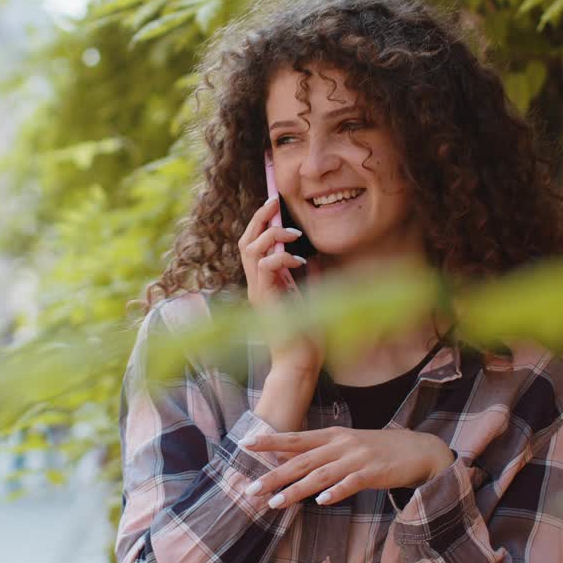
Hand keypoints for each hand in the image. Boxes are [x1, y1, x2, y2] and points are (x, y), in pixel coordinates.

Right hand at [237, 196, 322, 376]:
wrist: (300, 362)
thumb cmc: (307, 335)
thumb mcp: (311, 296)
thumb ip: (309, 275)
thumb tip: (316, 255)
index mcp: (266, 282)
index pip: (255, 245)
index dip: (261, 223)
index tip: (275, 204)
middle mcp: (257, 284)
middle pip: (246, 241)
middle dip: (259, 218)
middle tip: (274, 201)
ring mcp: (257, 291)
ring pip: (250, 249)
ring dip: (271, 234)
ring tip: (294, 234)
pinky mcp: (264, 298)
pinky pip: (264, 267)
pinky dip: (280, 257)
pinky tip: (299, 261)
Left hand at [242, 427, 454, 507]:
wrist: (417, 450)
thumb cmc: (377, 450)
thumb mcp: (346, 444)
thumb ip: (320, 452)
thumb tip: (286, 459)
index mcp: (332, 435)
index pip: (294, 438)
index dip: (269, 441)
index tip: (244, 444)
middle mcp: (340, 444)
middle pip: (300, 460)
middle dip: (273, 475)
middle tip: (250, 489)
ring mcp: (357, 458)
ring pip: (320, 474)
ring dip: (295, 490)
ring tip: (274, 503)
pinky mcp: (373, 473)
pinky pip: (351, 483)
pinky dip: (335, 491)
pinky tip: (321, 501)